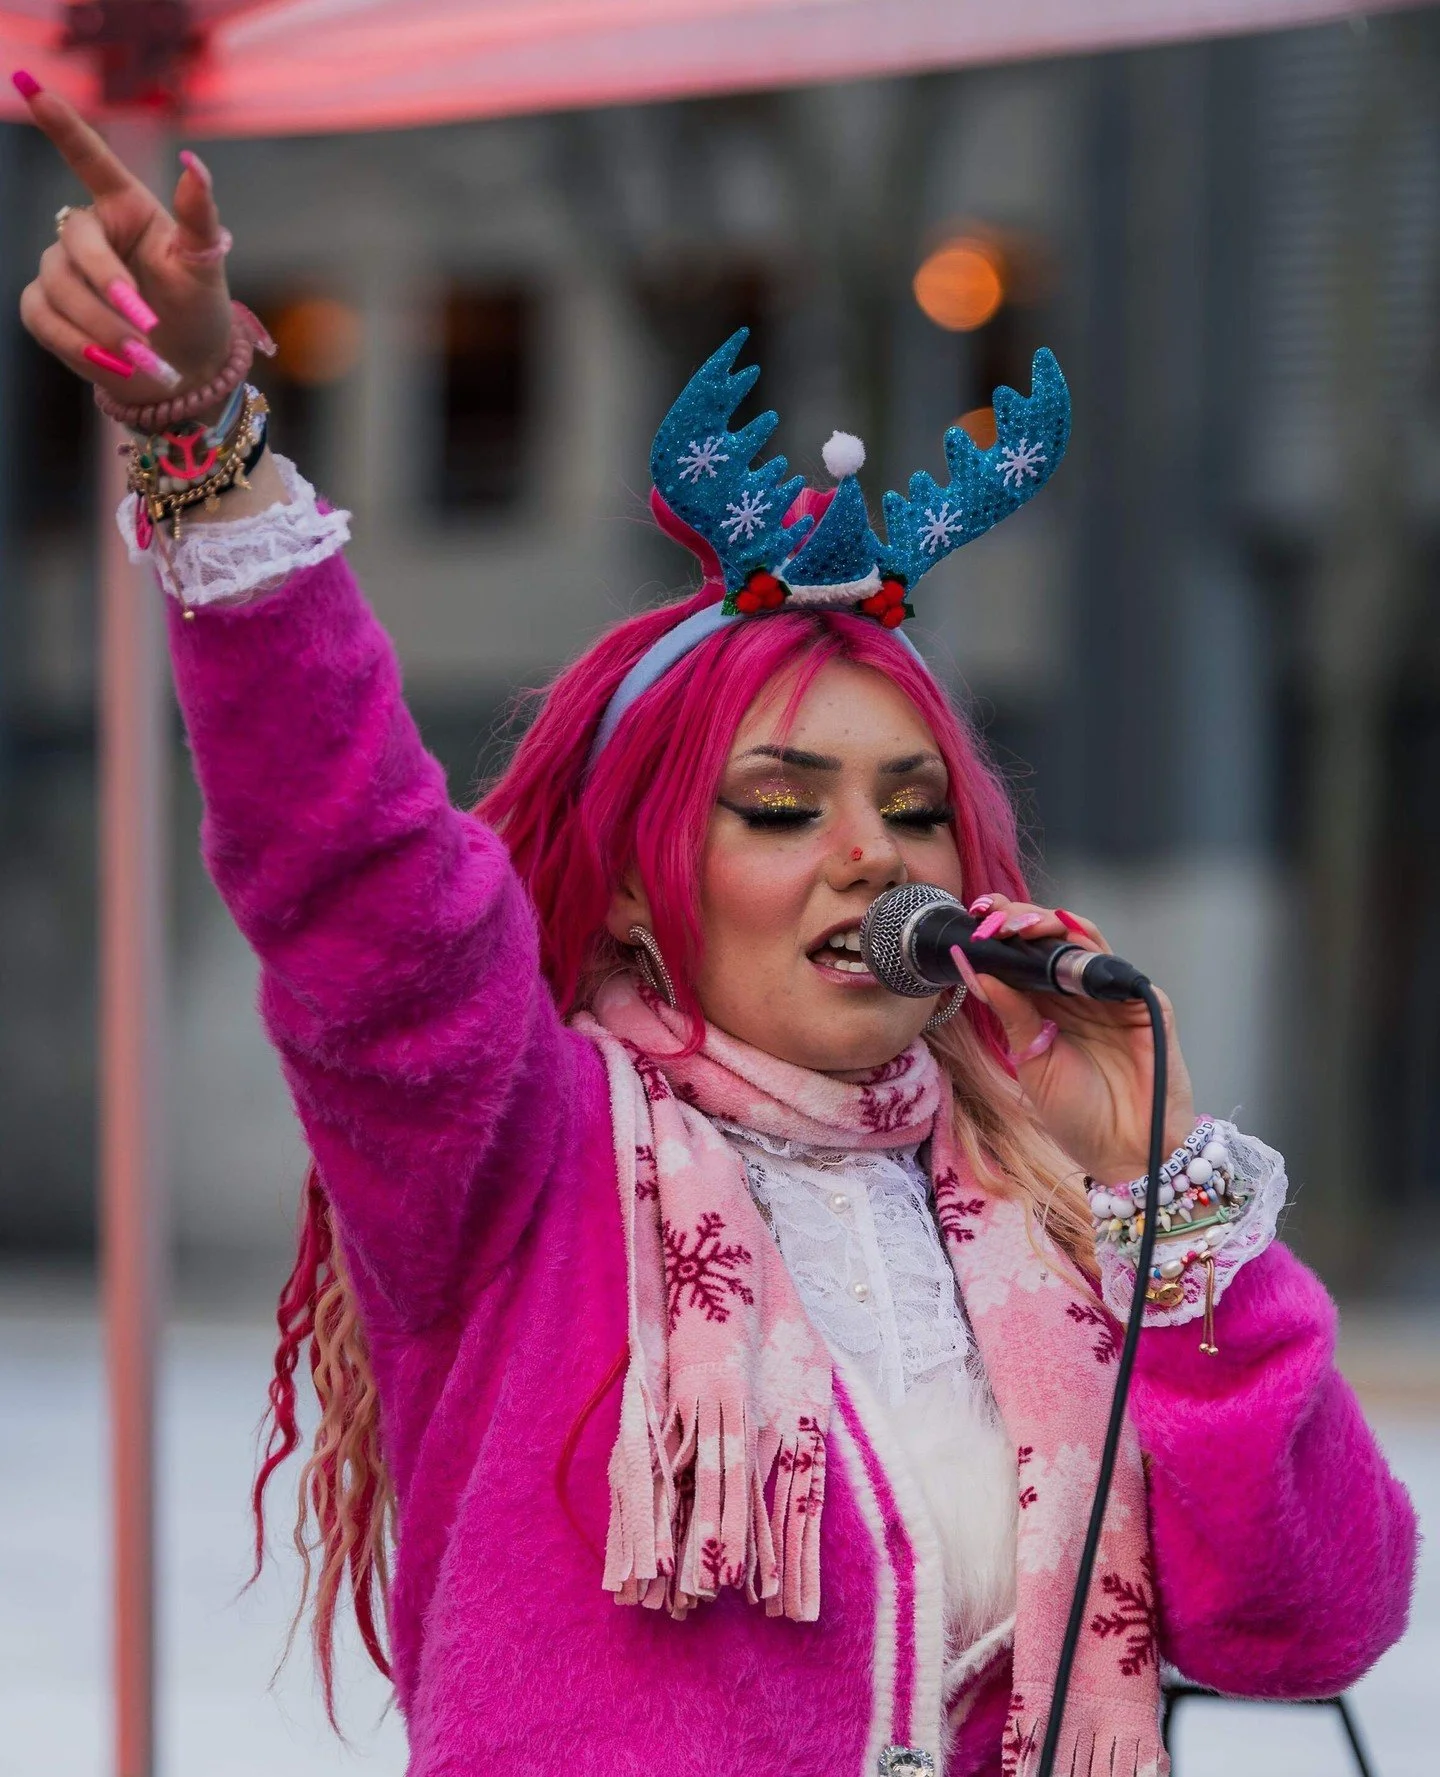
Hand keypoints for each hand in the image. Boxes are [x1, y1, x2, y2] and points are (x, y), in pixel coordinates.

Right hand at [16, 80, 232, 410]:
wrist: (186, 369)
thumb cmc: (198, 309)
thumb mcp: (206, 265)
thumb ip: (199, 217)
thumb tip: (196, 166)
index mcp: (126, 208)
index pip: (90, 158)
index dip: (61, 124)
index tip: (31, 85)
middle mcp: (88, 232)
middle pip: (75, 242)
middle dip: (108, 285)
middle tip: (146, 325)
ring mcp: (61, 269)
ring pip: (59, 287)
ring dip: (102, 326)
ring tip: (143, 356)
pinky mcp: (45, 308)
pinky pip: (43, 319)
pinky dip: (80, 346)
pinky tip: (114, 364)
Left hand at [960, 895, 1195, 1184]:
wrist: (1126, 1153)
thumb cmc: (1078, 1115)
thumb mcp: (1031, 1061)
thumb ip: (1010, 1013)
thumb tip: (974, 969)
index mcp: (1046, 1006)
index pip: (1021, 956)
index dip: (999, 934)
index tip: (972, 921)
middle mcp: (1077, 994)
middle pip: (1050, 939)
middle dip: (1019, 920)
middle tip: (992, 917)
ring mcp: (1111, 994)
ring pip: (1083, 940)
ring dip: (1051, 925)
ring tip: (1019, 924)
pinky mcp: (1144, 1002)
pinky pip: (1116, 966)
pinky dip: (1089, 948)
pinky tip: (1065, 941)